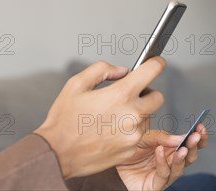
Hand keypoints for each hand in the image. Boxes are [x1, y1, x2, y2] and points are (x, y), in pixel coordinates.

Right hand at [34, 57, 165, 178]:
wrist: (58, 153)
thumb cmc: (64, 120)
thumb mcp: (75, 84)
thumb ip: (101, 70)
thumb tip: (121, 71)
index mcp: (119, 95)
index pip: (151, 71)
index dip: (155, 63)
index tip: (155, 63)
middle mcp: (131, 115)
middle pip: (157, 97)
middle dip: (146, 92)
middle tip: (128, 94)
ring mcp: (133, 135)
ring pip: (148, 117)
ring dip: (137, 113)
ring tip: (112, 116)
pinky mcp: (131, 150)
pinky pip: (139, 135)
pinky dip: (130, 130)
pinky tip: (110, 130)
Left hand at [116, 125, 208, 190]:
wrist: (113, 162)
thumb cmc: (131, 151)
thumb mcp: (144, 138)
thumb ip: (161, 137)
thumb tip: (181, 137)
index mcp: (171, 150)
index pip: (189, 144)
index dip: (197, 137)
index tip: (201, 127)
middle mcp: (171, 163)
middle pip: (189, 157)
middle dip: (194, 146)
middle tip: (196, 137)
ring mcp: (165, 175)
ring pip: (179, 168)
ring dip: (182, 157)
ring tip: (183, 148)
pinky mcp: (156, 185)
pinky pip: (163, 174)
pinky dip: (162, 162)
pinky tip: (159, 151)